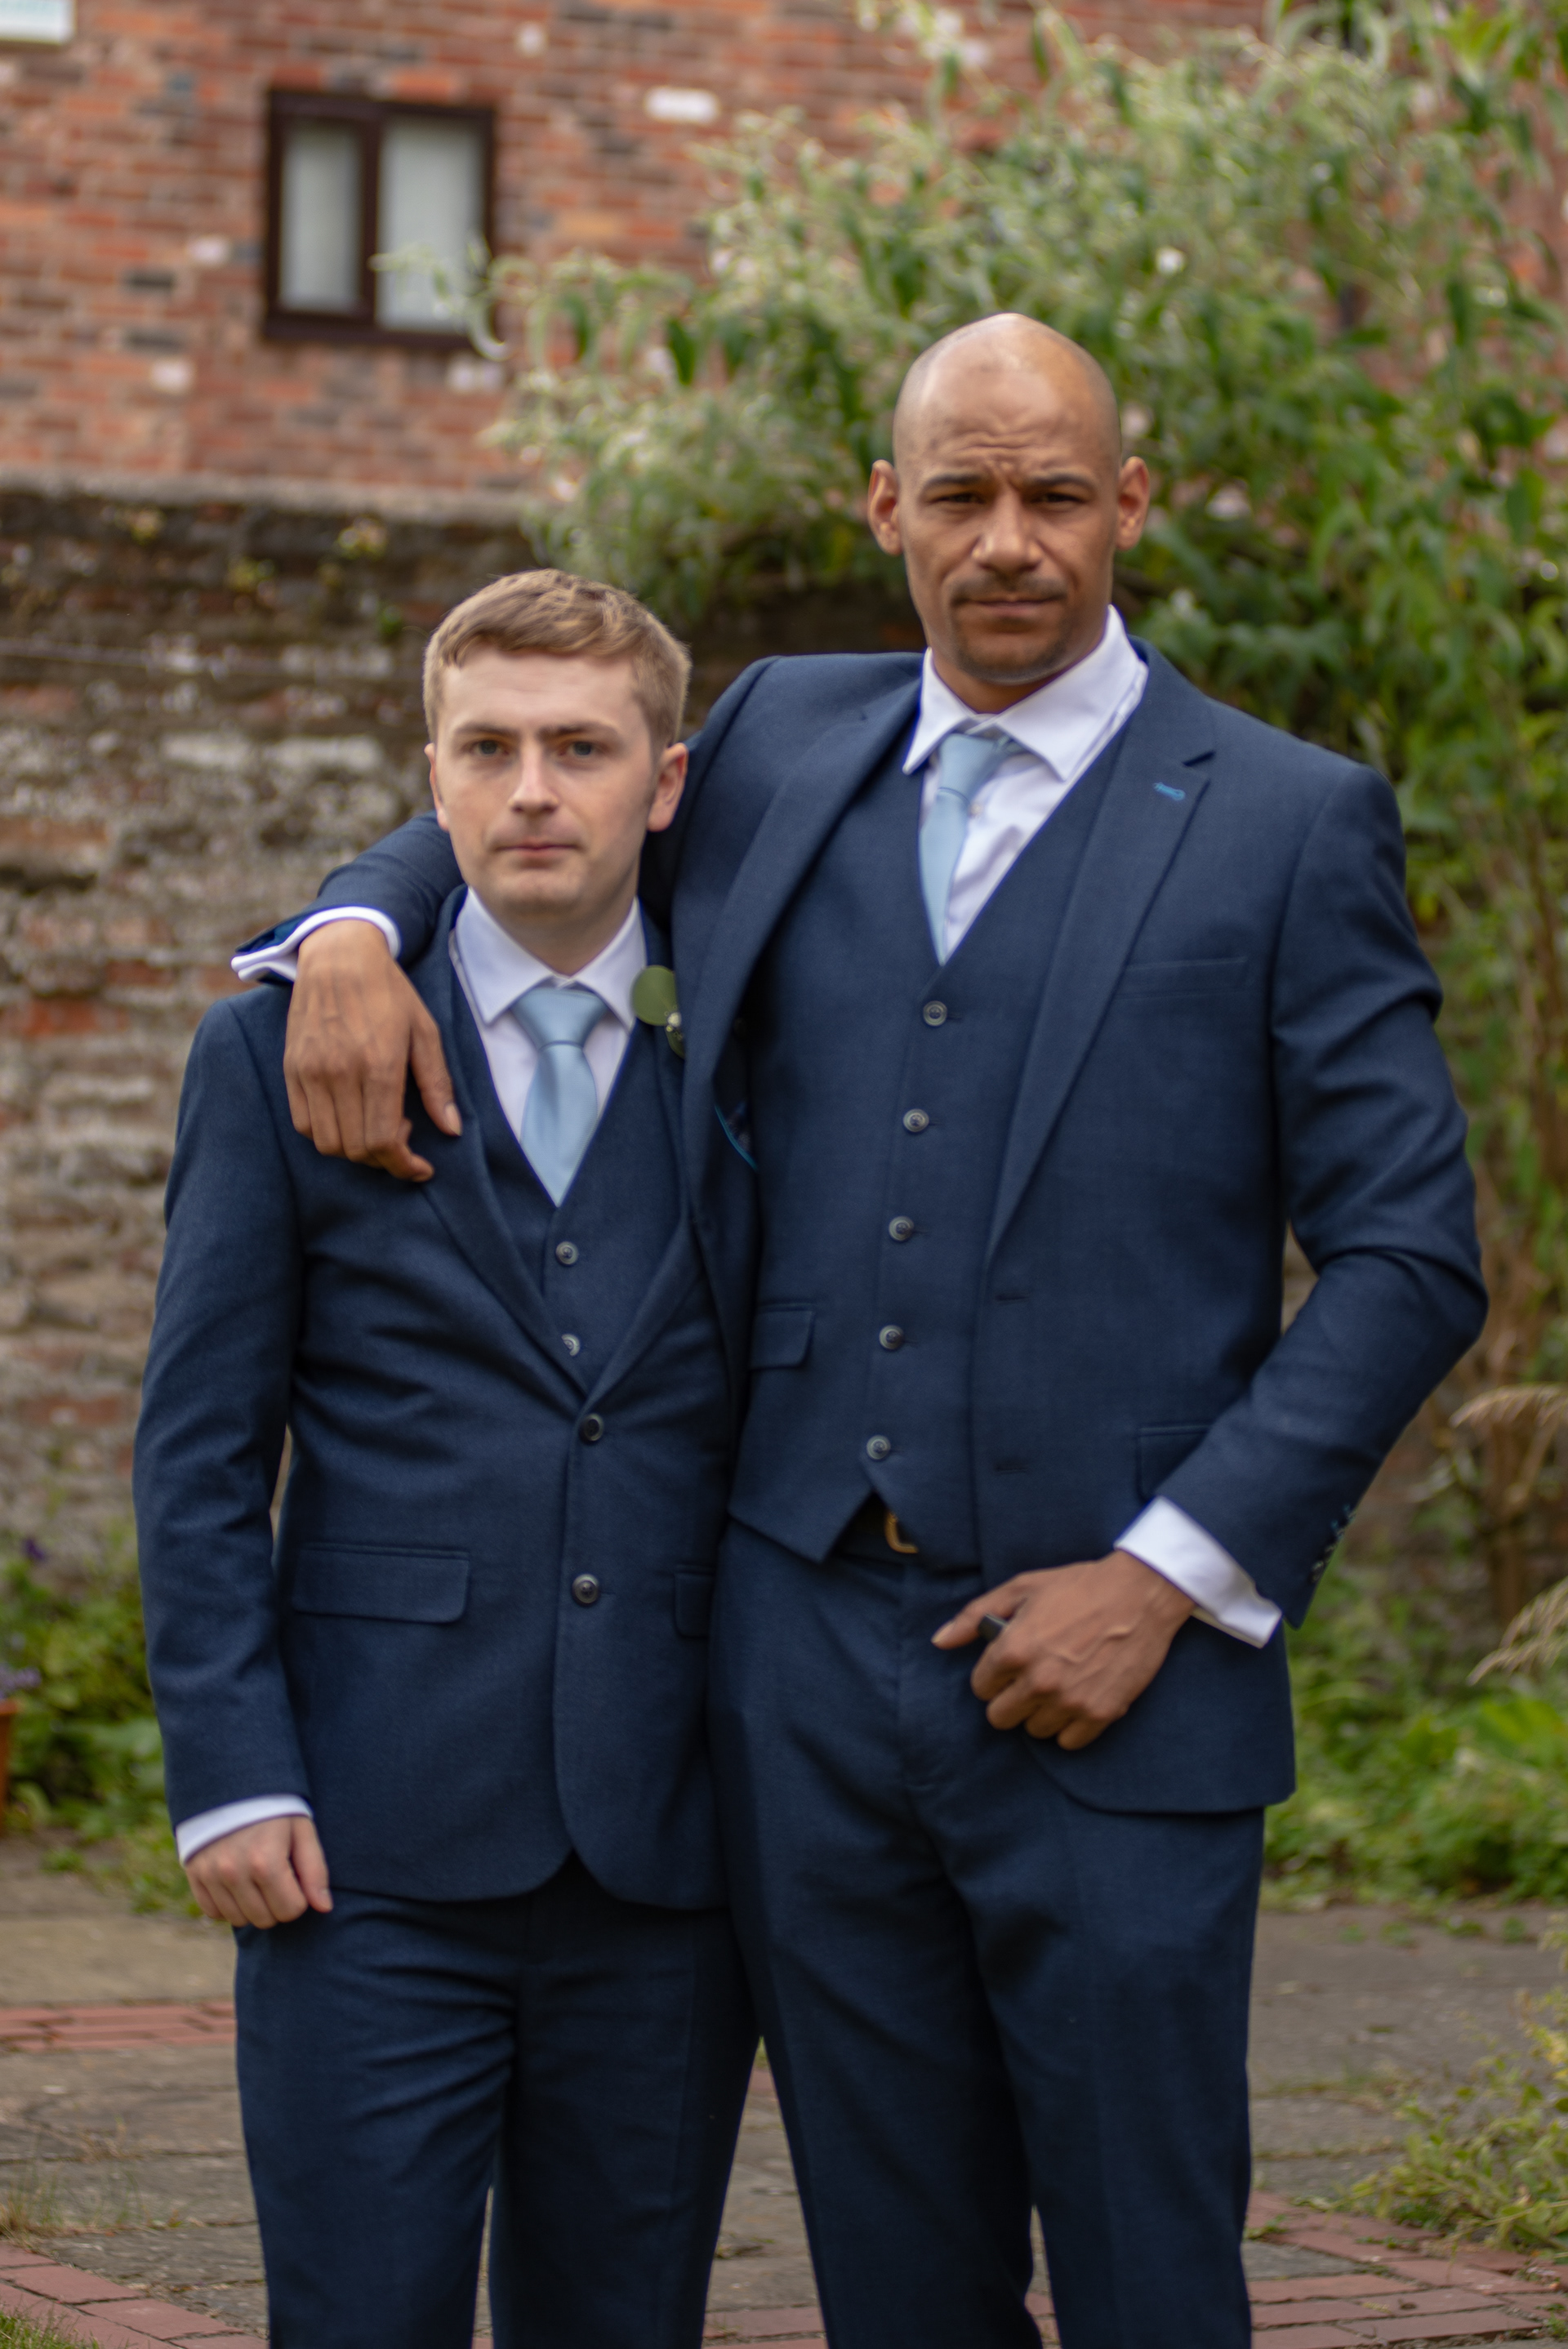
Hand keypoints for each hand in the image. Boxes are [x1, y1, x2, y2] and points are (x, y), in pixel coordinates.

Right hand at [184, 1816, 332, 1928]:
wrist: (231, 1782)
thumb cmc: (275, 1808)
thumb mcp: (302, 1830)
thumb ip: (315, 1870)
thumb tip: (324, 1908)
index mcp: (266, 1862)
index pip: (291, 1910)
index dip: (299, 1897)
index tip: (296, 1877)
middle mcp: (235, 1872)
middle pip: (265, 1919)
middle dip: (278, 1904)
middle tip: (279, 1878)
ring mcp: (211, 1875)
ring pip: (239, 1920)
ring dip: (253, 1907)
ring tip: (258, 1879)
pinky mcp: (195, 1875)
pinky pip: (212, 1912)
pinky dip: (227, 1905)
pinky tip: (238, 1884)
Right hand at [284, 920, 459, 1181]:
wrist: (339, 956)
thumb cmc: (389, 992)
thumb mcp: (425, 1032)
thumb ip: (437, 1084)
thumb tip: (452, 1129)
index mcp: (378, 1066)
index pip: (384, 1141)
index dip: (404, 1166)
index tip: (421, 1167)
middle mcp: (339, 1073)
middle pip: (356, 1149)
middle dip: (385, 1160)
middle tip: (403, 1140)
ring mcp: (311, 1072)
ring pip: (328, 1143)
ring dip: (355, 1150)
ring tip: (376, 1126)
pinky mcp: (291, 1069)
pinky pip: (303, 1124)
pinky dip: (327, 1134)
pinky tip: (349, 1117)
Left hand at [932, 1550, 1193, 1748]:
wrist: (1140, 1594)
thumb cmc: (1078, 1587)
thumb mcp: (1021, 1589)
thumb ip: (974, 1616)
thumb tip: (940, 1642)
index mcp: (1014, 1649)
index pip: (981, 1687)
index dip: (993, 1675)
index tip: (1008, 1665)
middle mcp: (1039, 1681)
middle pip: (1001, 1718)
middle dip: (1010, 1699)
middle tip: (1029, 1679)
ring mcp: (1070, 1701)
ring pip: (1034, 1731)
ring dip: (1040, 1713)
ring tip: (1056, 1686)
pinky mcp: (1101, 1713)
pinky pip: (1068, 1742)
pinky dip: (1070, 1726)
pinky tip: (1075, 1701)